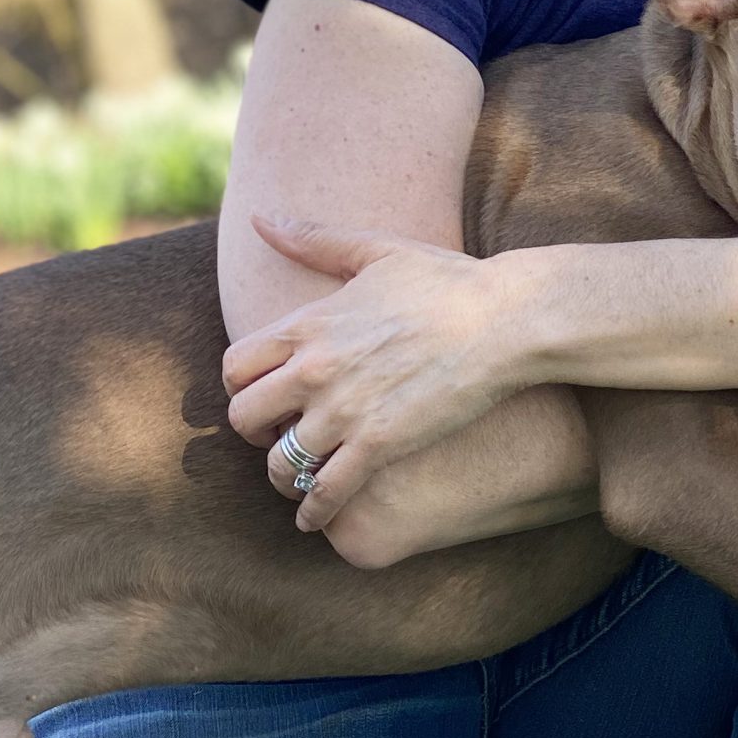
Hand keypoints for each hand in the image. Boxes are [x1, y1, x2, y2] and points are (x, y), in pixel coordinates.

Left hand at [222, 216, 523, 531]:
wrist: (503, 320)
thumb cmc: (447, 282)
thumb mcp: (376, 250)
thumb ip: (313, 240)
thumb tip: (260, 218)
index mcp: (308, 324)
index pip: (234, 367)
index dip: (241, 386)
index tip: (263, 394)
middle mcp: (314, 370)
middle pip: (243, 418)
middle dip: (255, 434)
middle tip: (276, 439)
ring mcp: (344, 410)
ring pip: (279, 464)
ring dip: (283, 478)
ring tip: (297, 483)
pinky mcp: (379, 445)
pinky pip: (325, 493)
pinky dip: (314, 512)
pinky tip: (316, 519)